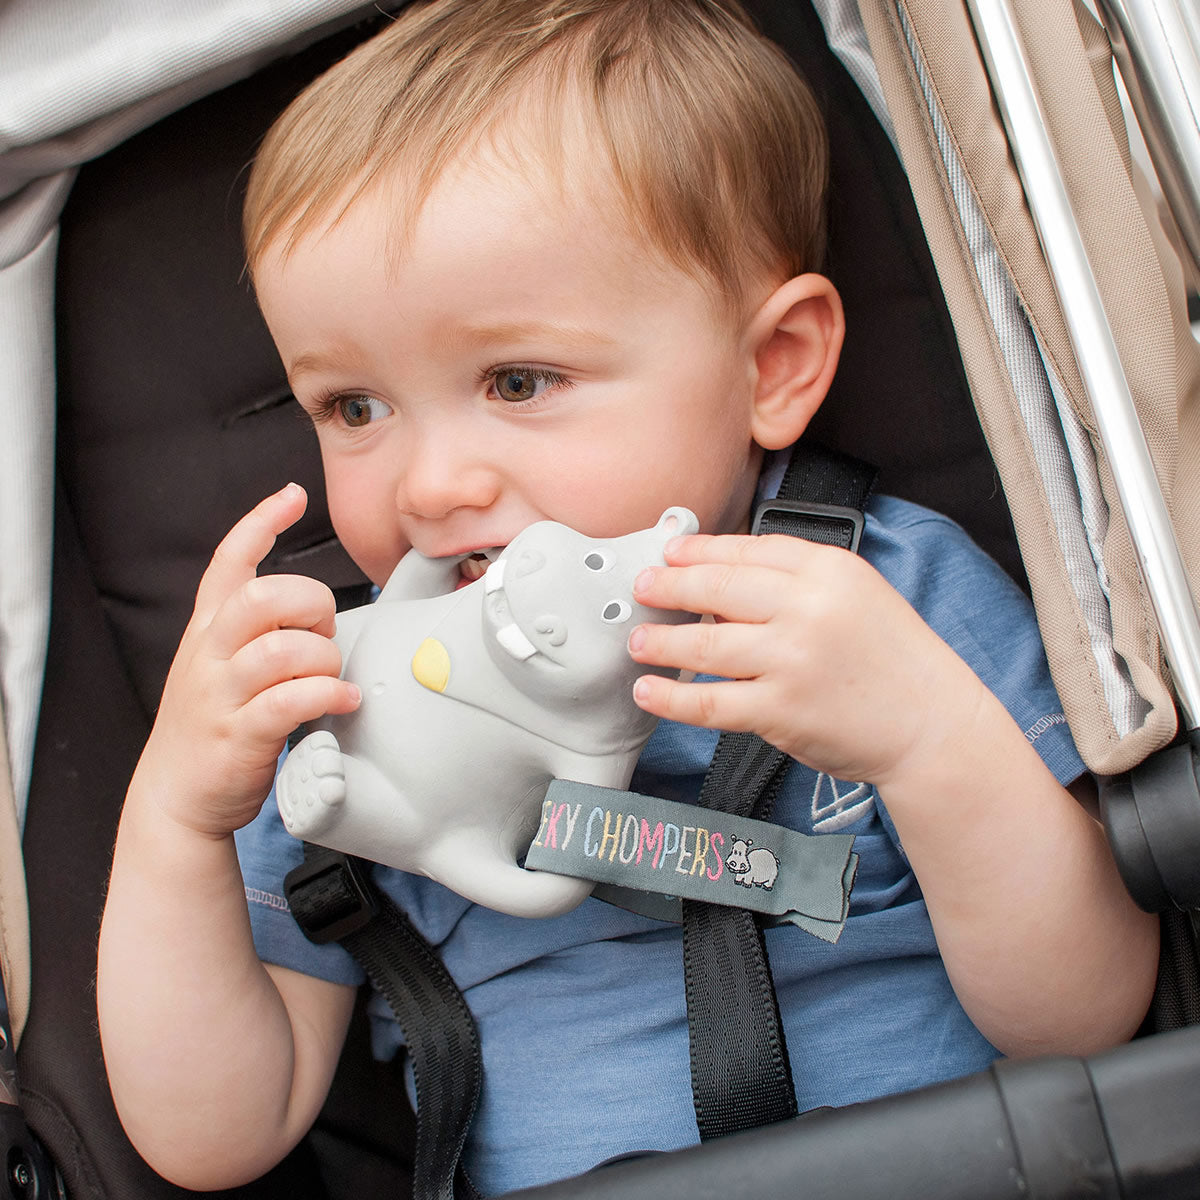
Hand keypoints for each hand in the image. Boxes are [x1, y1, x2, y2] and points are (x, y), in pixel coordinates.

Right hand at [132, 484, 360, 836]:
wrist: (176, 796)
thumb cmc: (213, 726)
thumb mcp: (220, 665)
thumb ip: (256, 633)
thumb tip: (314, 611)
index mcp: (208, 631)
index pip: (228, 562)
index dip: (260, 524)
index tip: (292, 496)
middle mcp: (210, 655)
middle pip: (260, 597)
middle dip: (310, 603)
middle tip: (324, 632)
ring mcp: (221, 695)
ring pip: (280, 650)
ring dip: (323, 657)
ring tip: (334, 675)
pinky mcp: (239, 735)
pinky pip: (289, 701)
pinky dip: (326, 695)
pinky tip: (342, 700)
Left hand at [627, 533, 983, 785]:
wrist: (932, 725)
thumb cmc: (893, 660)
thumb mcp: (857, 595)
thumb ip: (798, 581)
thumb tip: (721, 579)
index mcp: (829, 570)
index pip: (748, 550)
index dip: (700, 550)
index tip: (670, 552)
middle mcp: (809, 608)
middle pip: (717, 589)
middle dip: (669, 587)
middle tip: (641, 588)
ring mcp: (792, 660)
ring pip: (704, 646)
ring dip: (661, 642)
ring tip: (638, 641)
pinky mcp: (781, 710)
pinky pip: (709, 702)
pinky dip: (671, 698)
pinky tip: (648, 691)